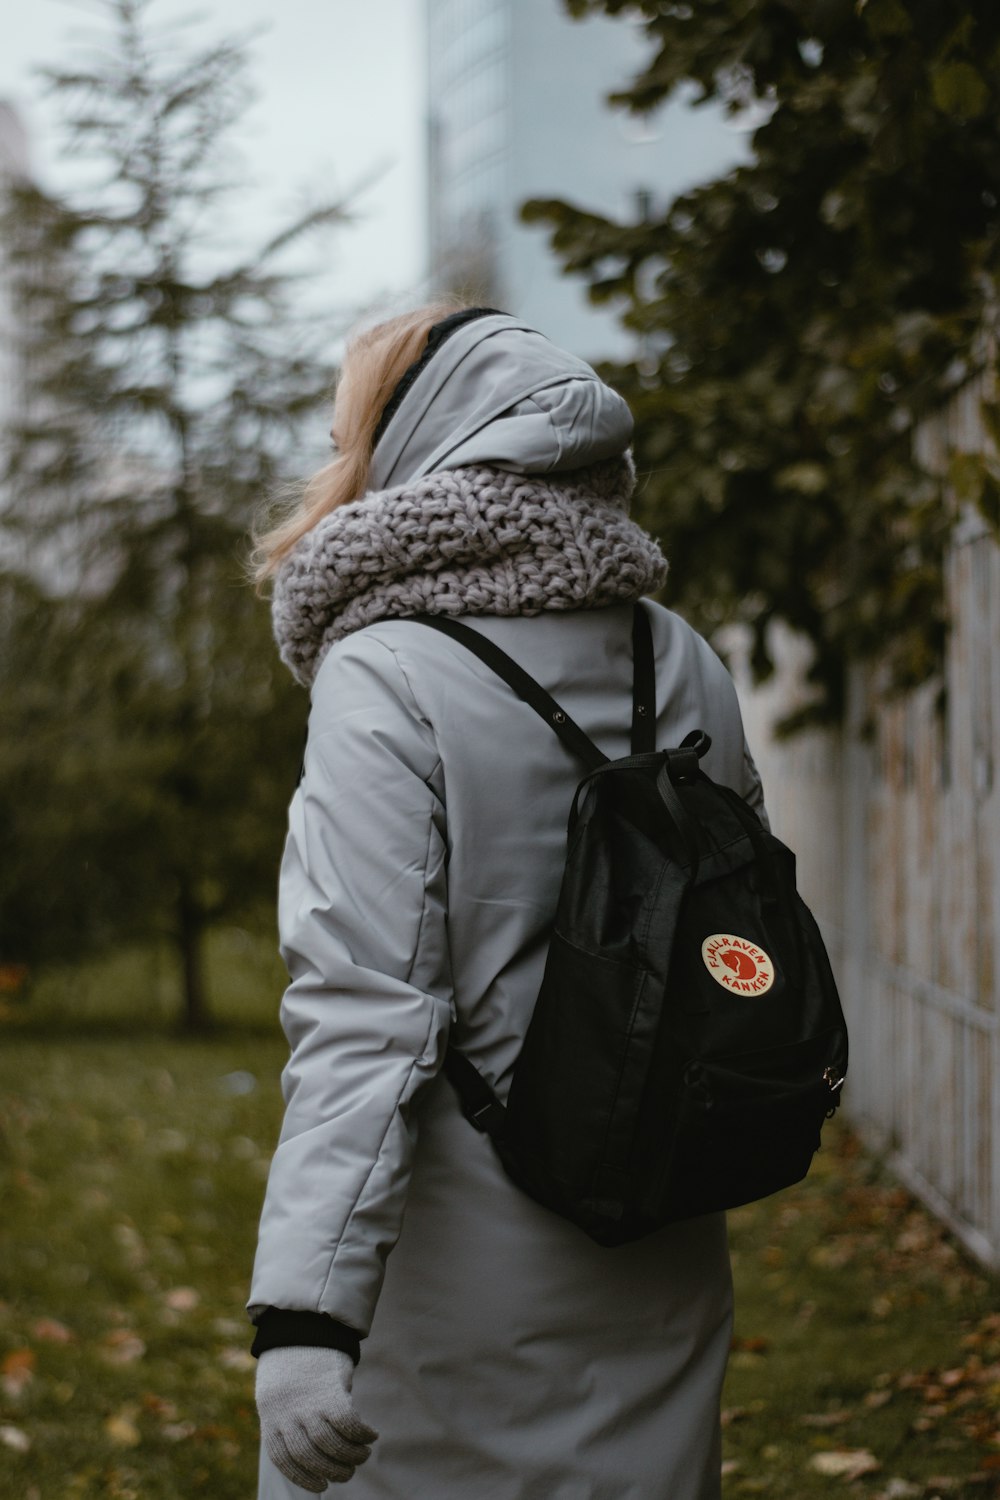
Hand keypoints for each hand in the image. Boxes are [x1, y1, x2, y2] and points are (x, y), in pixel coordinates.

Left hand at [256, 1346, 377, 1490]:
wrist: (302, 1326)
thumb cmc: (291, 1364)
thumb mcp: (277, 1395)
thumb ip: (288, 1421)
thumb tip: (312, 1455)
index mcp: (271, 1417)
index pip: (285, 1460)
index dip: (304, 1477)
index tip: (321, 1485)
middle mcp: (288, 1415)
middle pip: (311, 1456)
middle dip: (333, 1470)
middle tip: (348, 1473)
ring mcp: (309, 1404)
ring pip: (331, 1445)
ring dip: (351, 1456)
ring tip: (362, 1455)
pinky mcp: (331, 1391)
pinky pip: (349, 1424)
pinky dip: (362, 1434)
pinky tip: (370, 1434)